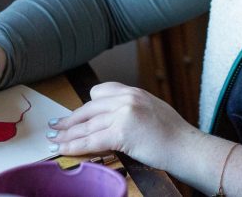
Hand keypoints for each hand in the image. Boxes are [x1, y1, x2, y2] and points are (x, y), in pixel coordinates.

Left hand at [44, 82, 200, 169]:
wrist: (187, 147)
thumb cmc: (174, 136)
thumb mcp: (151, 111)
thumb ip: (130, 110)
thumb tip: (111, 121)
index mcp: (133, 92)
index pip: (99, 92)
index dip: (84, 107)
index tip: (73, 115)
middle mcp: (126, 98)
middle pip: (89, 109)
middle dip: (70, 121)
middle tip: (55, 127)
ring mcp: (124, 114)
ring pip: (88, 126)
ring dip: (67, 135)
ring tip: (54, 141)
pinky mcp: (122, 132)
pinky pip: (92, 141)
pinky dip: (75, 146)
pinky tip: (64, 150)